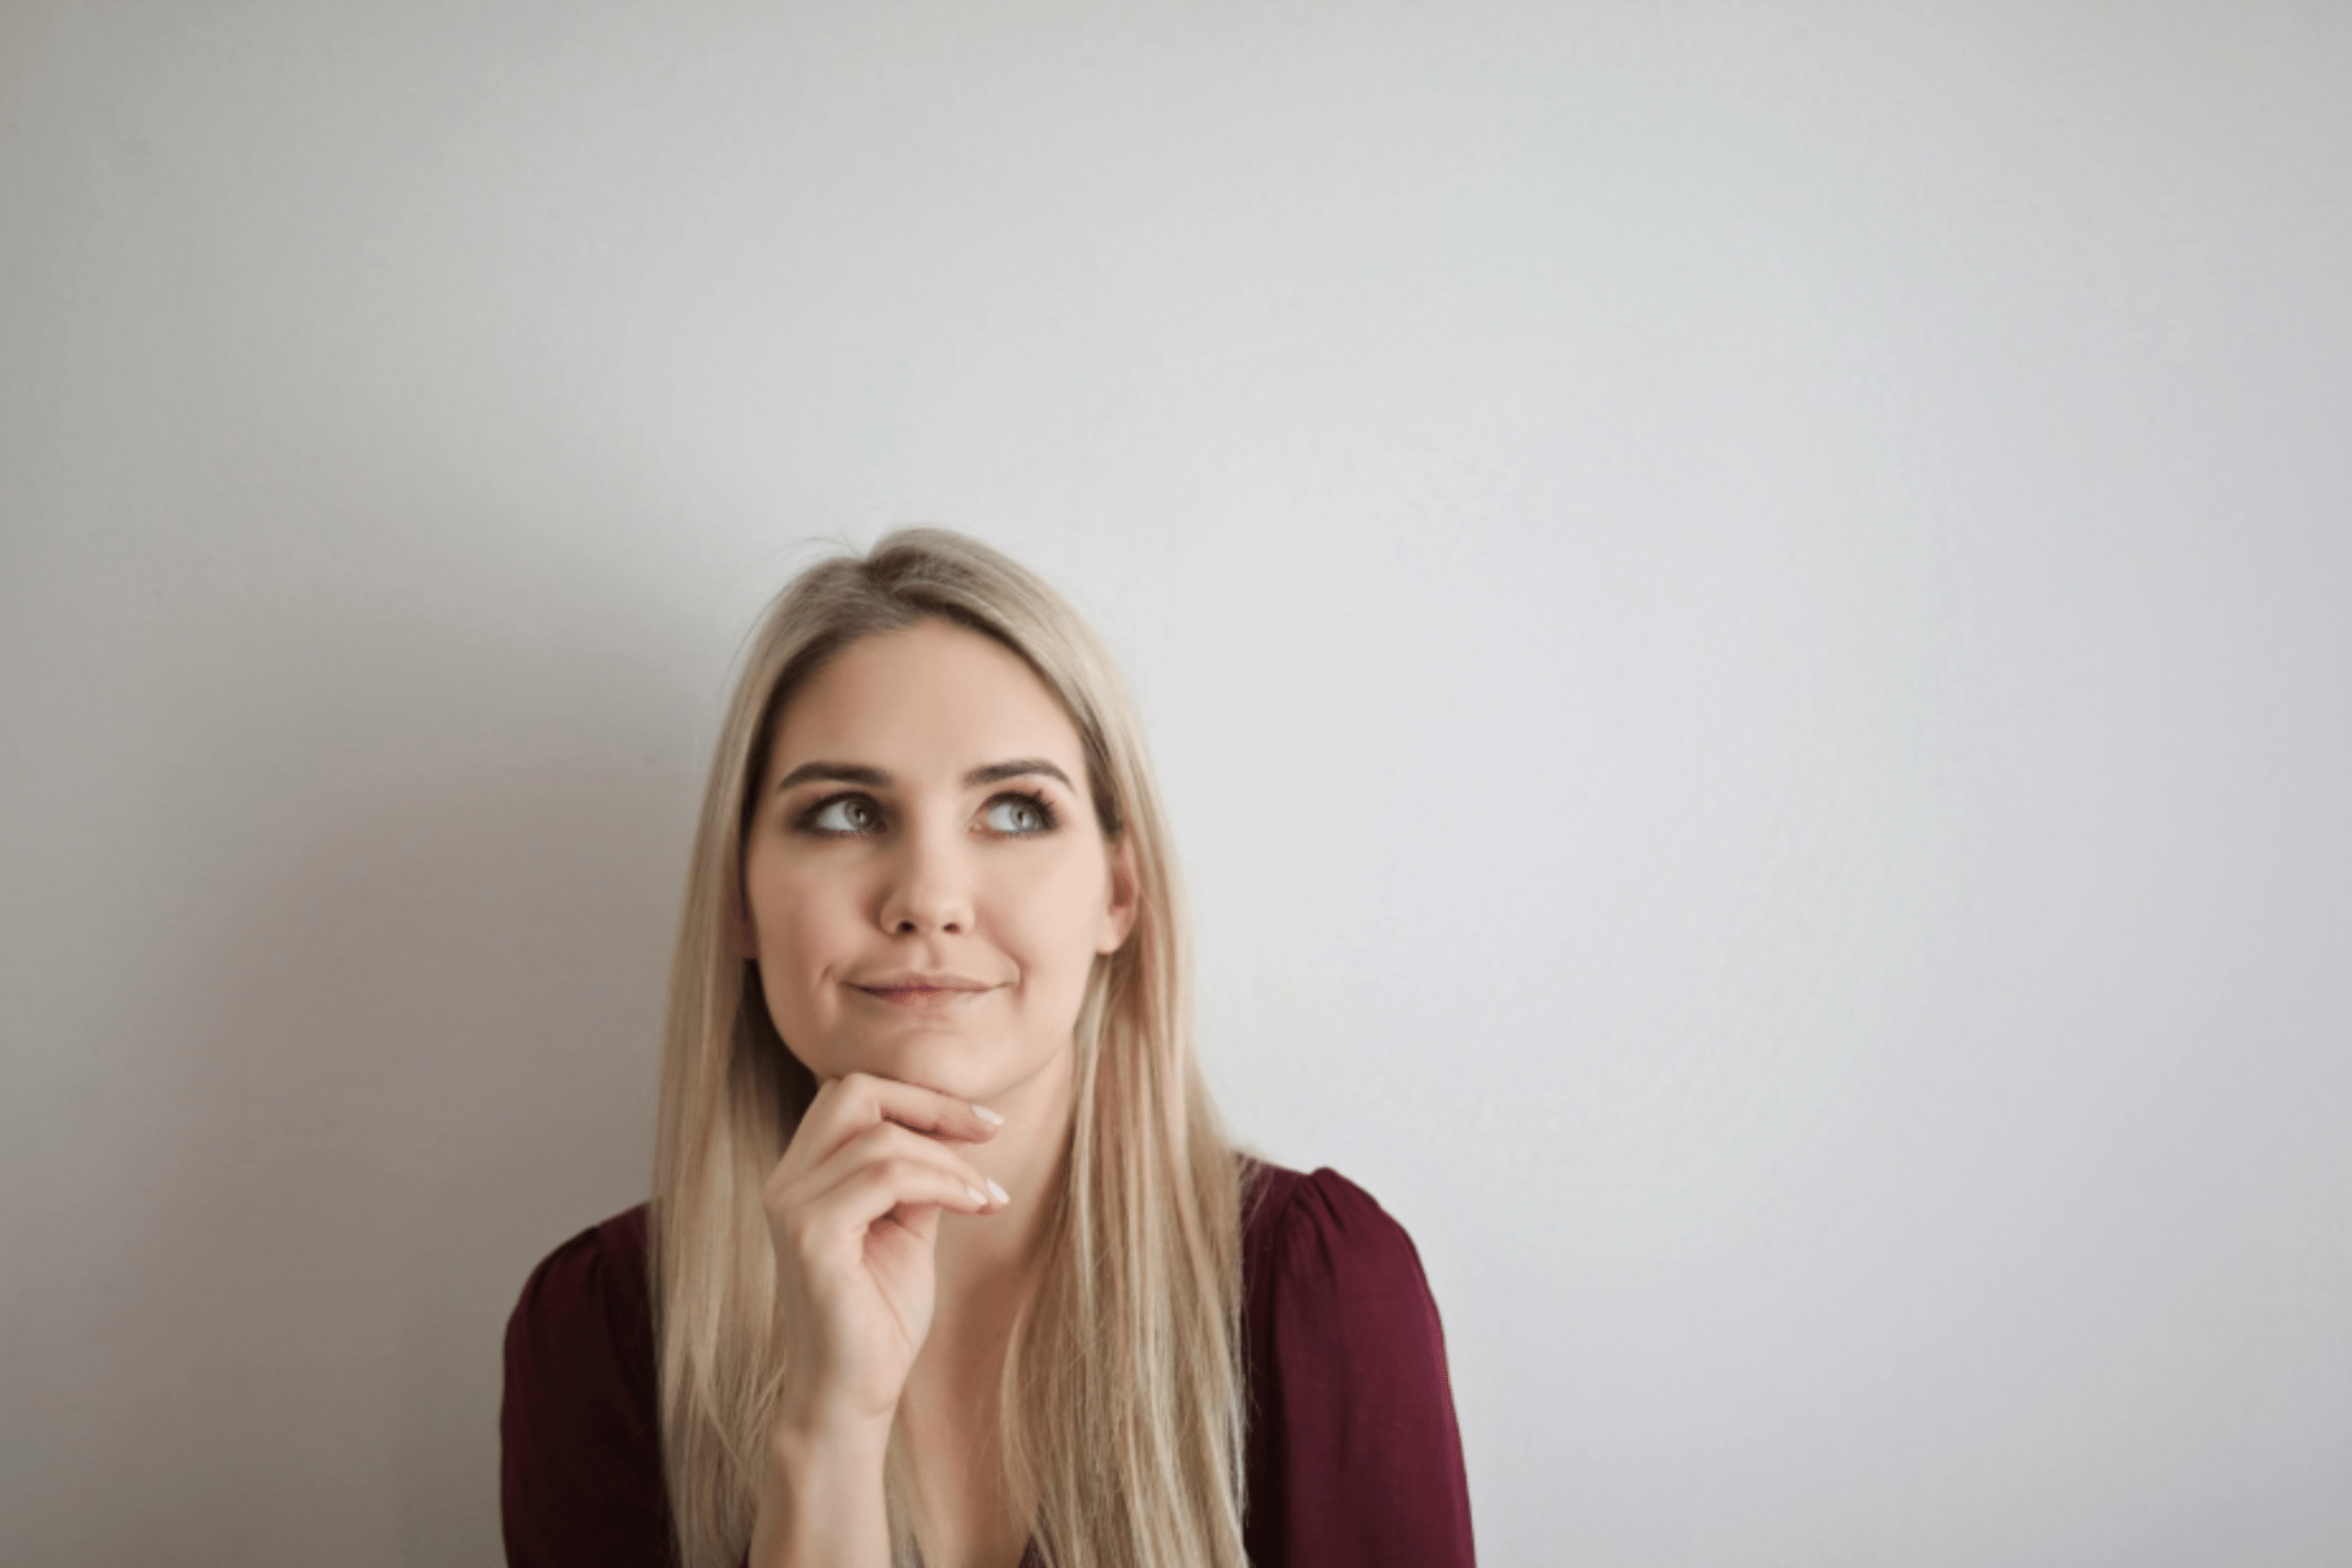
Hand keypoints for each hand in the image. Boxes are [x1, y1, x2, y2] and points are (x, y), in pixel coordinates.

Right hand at [762, 1071, 1006, 1445]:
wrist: (853, 1396)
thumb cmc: (880, 1317)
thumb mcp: (907, 1227)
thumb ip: (918, 1176)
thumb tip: (956, 1129)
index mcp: (804, 1175)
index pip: (854, 1094)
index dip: (921, 1097)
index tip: (986, 1124)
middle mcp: (786, 1182)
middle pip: (855, 1091)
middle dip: (932, 1104)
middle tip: (991, 1134)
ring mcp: (791, 1207)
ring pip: (882, 1138)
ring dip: (951, 1161)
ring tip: (988, 1197)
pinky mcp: (810, 1235)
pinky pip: (885, 1177)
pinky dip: (942, 1183)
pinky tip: (976, 1208)